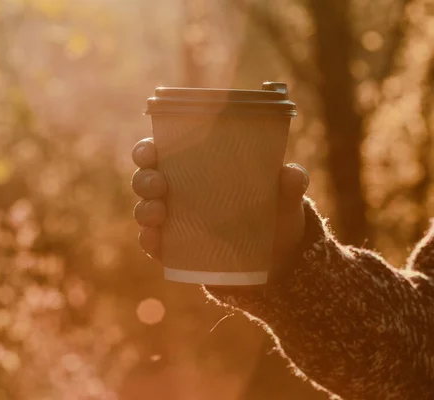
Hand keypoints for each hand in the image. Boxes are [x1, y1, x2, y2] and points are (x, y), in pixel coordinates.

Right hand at [131, 137, 309, 260]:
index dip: (147, 149)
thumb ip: (290, 184)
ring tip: (159, 212)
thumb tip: (292, 174)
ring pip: (143, 210)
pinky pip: (151, 244)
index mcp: (194, 169)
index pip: (160, 152)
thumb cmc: (272, 216)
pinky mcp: (172, 251)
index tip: (152, 150)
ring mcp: (171, 223)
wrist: (273, 262)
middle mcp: (176, 192)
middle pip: (145, 179)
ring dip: (144, 209)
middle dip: (144, 179)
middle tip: (159, 184)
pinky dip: (149, 240)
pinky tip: (155, 238)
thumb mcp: (284, 199)